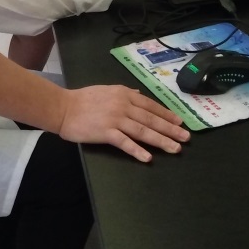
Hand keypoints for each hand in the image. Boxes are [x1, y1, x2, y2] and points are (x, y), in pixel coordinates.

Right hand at [54, 86, 189, 161]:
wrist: (63, 108)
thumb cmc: (83, 99)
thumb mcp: (107, 90)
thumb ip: (124, 93)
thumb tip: (139, 94)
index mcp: (124, 94)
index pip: (150, 105)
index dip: (167, 114)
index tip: (180, 123)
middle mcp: (123, 105)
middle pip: (151, 119)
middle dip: (171, 129)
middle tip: (186, 138)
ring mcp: (115, 119)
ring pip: (143, 131)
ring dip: (161, 140)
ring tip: (175, 149)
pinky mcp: (106, 132)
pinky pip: (125, 143)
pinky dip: (138, 150)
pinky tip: (148, 158)